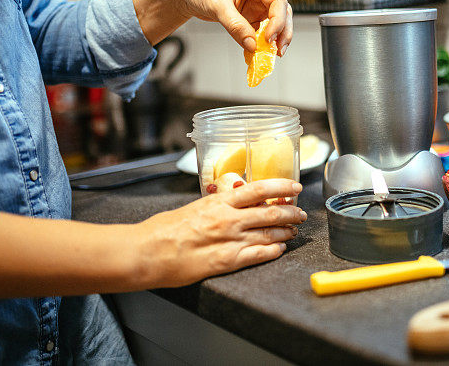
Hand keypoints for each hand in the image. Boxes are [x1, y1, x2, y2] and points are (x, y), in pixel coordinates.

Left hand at [132, 0, 292, 55]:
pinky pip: (261, 33)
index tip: (269, 38)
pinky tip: (256, 55)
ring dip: (274, 41)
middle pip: (282, 13)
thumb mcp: (217, 5)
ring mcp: (257, 5)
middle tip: (278, 52)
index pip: (277, 1)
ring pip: (275, 25)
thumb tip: (252, 46)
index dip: (278, 21)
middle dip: (282, 33)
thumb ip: (235, 25)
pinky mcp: (251, 17)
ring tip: (269, 56)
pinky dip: (260, 44)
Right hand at [134, 179, 305, 287]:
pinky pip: (259, 255)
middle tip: (301, 214)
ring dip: (286, 232)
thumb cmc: (164, 229)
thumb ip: (218, 204)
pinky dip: (274, 251)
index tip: (295, 187)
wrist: (148, 251)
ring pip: (270, 233)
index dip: (282, 187)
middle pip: (272, 212)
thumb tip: (234, 200)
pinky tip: (280, 249)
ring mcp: (229, 240)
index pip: (260, 189)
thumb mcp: (195, 206)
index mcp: (220, 201)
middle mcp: (229, 219)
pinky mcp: (226, 262)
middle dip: (292, 213)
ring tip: (293, 232)